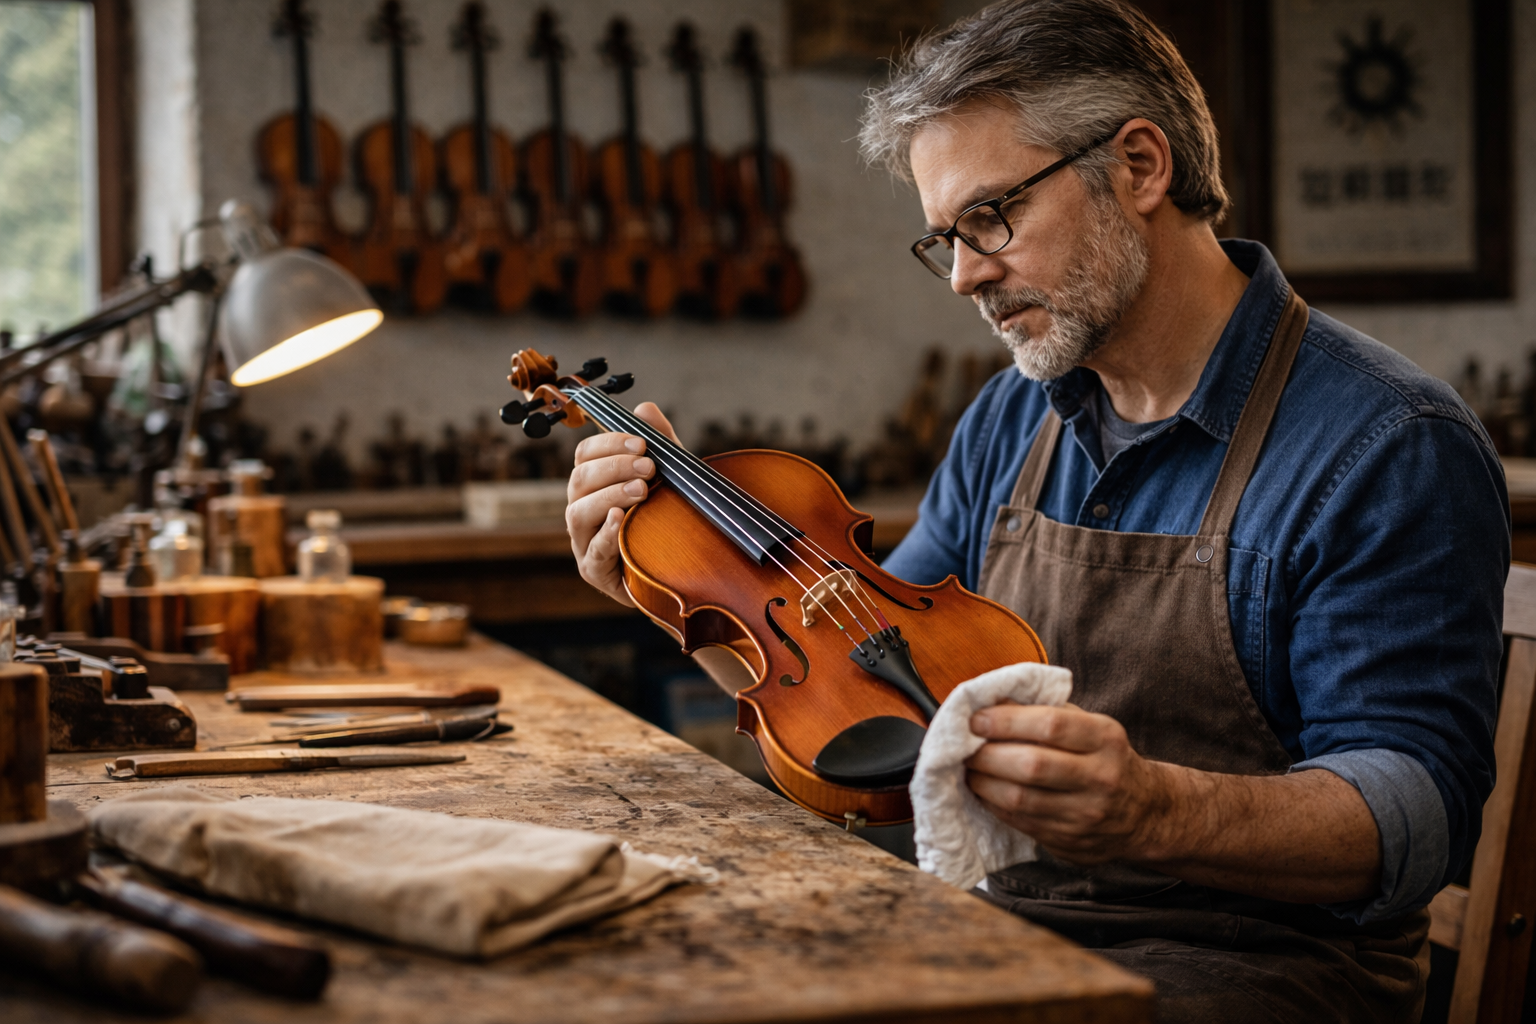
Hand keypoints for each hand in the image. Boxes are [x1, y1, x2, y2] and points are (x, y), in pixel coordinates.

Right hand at [566, 402, 678, 605]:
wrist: (681, 571)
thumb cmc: (668, 519)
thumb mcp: (671, 476)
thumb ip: (661, 443)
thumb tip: (644, 408)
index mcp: (594, 486)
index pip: (585, 456)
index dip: (609, 444)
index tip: (642, 443)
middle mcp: (583, 511)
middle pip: (579, 480)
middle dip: (613, 468)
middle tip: (648, 467)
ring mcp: (585, 543)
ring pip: (578, 513)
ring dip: (609, 496)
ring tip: (641, 491)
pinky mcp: (595, 572)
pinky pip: (592, 552)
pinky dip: (604, 534)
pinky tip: (620, 519)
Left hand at [964, 704, 1174, 863]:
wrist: (1146, 813)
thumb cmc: (1106, 759)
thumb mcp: (1090, 727)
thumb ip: (1047, 712)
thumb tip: (993, 701)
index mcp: (1105, 738)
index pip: (1050, 725)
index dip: (1006, 721)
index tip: (976, 719)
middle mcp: (1100, 777)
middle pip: (1031, 766)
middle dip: (987, 755)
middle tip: (964, 747)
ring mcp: (1086, 814)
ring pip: (1021, 800)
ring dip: (983, 783)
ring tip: (968, 769)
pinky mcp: (1071, 842)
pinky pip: (1021, 822)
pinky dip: (994, 805)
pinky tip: (984, 792)